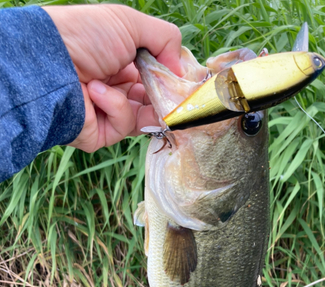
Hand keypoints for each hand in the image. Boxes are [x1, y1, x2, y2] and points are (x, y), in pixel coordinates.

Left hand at [43, 5, 181, 151]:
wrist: (48, 61)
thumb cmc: (85, 36)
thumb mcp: (130, 24)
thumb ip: (164, 39)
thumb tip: (182, 69)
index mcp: (123, 64)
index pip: (155, 78)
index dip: (170, 80)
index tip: (184, 82)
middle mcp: (116, 89)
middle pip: (154, 102)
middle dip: (165, 98)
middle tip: (174, 95)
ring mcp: (108, 113)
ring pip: (145, 119)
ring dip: (147, 104)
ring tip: (135, 89)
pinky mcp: (100, 134)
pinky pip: (123, 126)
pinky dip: (115, 107)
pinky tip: (96, 91)